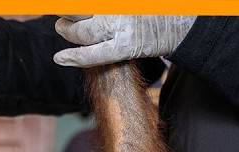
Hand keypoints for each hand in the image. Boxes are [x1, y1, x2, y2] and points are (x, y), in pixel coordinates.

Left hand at [53, 15, 196, 66]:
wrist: (182, 23)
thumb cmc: (156, 8)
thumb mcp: (130, 4)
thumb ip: (112, 6)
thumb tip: (92, 10)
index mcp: (117, 0)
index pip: (85, 2)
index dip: (69, 6)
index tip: (56, 5)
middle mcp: (116, 8)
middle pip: (79, 9)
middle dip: (64, 10)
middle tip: (58, 12)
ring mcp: (121, 27)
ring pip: (83, 31)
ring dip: (67, 30)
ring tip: (61, 27)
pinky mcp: (126, 47)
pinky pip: (95, 55)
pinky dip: (75, 57)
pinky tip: (60, 58)